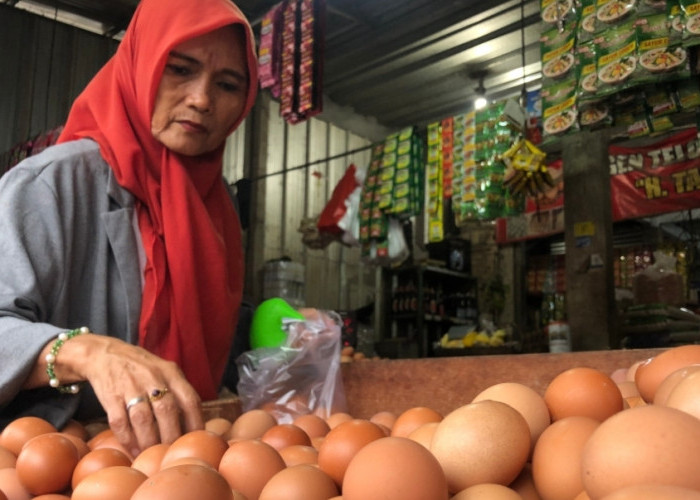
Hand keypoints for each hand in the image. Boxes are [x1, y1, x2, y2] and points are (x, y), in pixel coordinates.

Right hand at [47, 334, 203, 456]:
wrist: (105, 354)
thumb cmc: (142, 369)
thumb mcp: (165, 371)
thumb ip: (179, 392)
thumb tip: (194, 424)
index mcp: (171, 372)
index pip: (190, 399)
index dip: (195, 422)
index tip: (196, 439)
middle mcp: (152, 377)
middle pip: (166, 410)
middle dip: (171, 435)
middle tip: (172, 451)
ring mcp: (130, 385)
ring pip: (142, 418)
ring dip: (148, 440)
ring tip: (152, 454)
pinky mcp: (110, 395)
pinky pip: (119, 421)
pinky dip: (127, 439)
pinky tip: (133, 449)